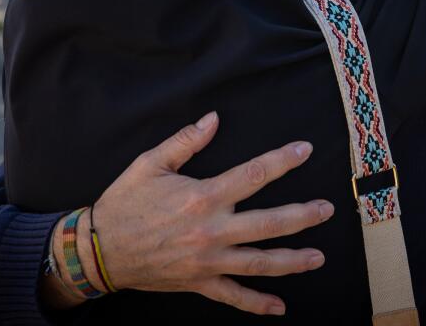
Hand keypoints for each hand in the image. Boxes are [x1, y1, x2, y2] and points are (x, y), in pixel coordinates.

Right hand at [61, 111, 333, 315]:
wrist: (98, 250)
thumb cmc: (124, 202)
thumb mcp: (150, 163)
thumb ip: (185, 141)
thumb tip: (213, 118)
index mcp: (202, 196)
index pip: (253, 175)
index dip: (282, 161)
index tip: (305, 150)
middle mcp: (211, 230)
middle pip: (268, 223)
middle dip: (302, 216)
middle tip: (327, 209)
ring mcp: (207, 261)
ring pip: (259, 263)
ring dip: (292, 261)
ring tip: (318, 257)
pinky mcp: (199, 283)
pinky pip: (233, 297)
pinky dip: (257, 304)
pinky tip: (280, 307)